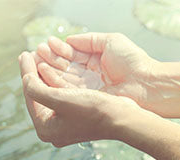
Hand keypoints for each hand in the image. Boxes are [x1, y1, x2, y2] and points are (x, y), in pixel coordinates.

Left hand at [18, 51, 140, 146]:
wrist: (121, 118)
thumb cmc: (93, 110)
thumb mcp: (60, 99)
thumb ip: (35, 89)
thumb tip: (25, 78)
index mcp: (45, 129)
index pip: (30, 96)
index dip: (26, 73)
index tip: (24, 53)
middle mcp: (53, 130)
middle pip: (38, 96)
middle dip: (34, 74)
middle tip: (29, 54)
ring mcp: (64, 125)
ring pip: (49, 95)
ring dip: (44, 76)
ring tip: (39, 57)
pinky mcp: (75, 118)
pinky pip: (60, 97)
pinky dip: (56, 82)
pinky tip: (54, 69)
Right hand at [32, 33, 157, 106]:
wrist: (145, 85)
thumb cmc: (132, 62)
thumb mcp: (110, 41)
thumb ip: (88, 40)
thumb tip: (68, 39)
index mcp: (95, 61)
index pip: (72, 55)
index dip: (58, 50)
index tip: (44, 44)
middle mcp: (89, 76)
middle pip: (65, 68)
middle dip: (49, 60)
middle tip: (34, 53)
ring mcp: (87, 89)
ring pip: (63, 79)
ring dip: (48, 70)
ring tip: (35, 61)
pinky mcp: (86, 100)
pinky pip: (66, 90)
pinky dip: (54, 82)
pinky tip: (43, 72)